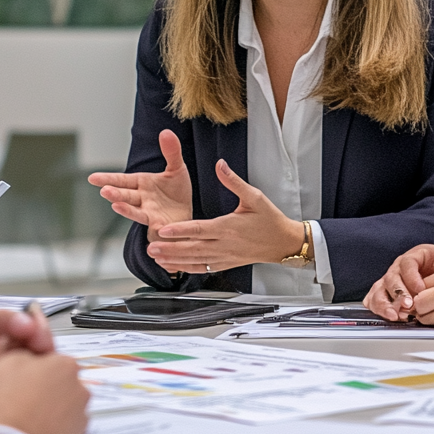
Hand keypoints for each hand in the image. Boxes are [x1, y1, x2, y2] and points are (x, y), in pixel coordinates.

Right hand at [89, 129, 191, 240]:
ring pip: (135, 211)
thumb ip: (171, 152)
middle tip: (104, 190)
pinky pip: (153, 225)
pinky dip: (151, 227)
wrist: (186, 214)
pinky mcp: (159, 224)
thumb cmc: (177, 192)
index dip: (108, 179)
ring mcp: (148, 212)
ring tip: (115, 205)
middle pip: (125, 195)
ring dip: (125, 209)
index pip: (122, 180)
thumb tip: (166, 131)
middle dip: (115, 193)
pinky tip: (151, 226)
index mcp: (142, 183)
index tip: (92, 178)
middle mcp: (141, 198)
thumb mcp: (177, 169)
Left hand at [147, 159, 300, 272]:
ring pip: (195, 260)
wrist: (283, 243)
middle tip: (150, 246)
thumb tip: (220, 165)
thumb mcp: (255, 196)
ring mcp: (224, 257)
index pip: (200, 229)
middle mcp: (224, 244)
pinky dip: (187, 268)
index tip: (164, 229)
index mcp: (229, 227)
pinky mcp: (225, 264)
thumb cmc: (270, 220)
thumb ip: (234, 181)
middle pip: (193, 248)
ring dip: (174, 259)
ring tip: (156, 256)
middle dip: (170, 248)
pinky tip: (174, 266)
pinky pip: (203, 268)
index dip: (181, 230)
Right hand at [363, 244, 433, 319]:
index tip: (420, 289)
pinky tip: (388, 316)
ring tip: (395, 315)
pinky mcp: (384, 296)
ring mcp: (389, 282)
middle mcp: (398, 269)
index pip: (407, 263)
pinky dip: (378, 308)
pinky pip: (373, 300)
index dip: (411, 276)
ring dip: (386, 303)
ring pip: (380, 290)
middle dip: (399, 293)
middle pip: (391, 277)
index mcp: (414, 257)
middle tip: (408, 304)